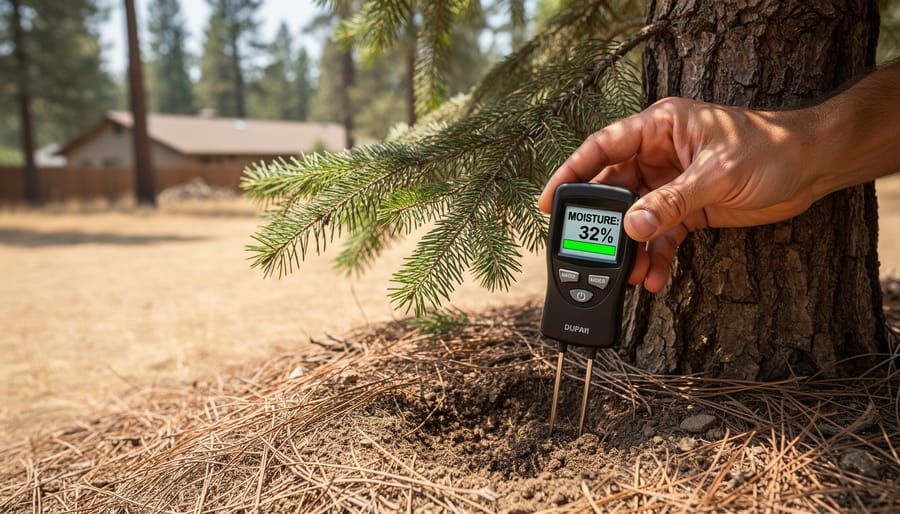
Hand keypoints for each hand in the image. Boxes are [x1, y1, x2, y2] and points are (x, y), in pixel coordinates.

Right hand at [539, 97, 819, 291]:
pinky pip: (661, 235)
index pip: (602, 147)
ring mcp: (671, 183)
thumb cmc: (772, 148)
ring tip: (627, 273)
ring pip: (635, 218)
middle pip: (613, 188)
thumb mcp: (717, 173)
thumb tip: (632, 227)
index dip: (571, 172)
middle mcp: (660, 154)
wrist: (814, 167)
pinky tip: (654, 278)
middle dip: (601, 223)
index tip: (549, 201)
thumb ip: (672, 201)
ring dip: (630, 247)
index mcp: (660, 127)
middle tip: (586, 249)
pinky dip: (656, 257)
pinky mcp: (688, 209)